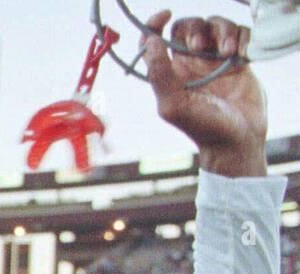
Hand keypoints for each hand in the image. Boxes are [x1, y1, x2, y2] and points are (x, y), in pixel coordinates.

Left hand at [143, 10, 267, 176]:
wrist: (238, 139)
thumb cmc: (203, 128)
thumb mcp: (173, 104)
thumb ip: (159, 74)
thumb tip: (149, 42)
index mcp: (169, 73)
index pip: (156, 40)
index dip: (155, 24)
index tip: (163, 15)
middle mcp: (190, 64)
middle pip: (187, 26)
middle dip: (194, 28)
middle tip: (201, 46)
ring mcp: (214, 61)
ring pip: (215, 26)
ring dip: (222, 32)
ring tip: (227, 52)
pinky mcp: (237, 60)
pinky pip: (239, 33)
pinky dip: (241, 37)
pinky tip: (241, 53)